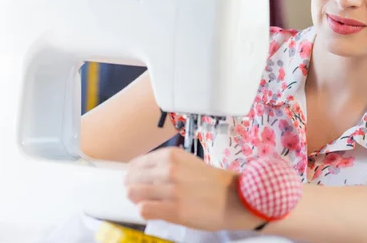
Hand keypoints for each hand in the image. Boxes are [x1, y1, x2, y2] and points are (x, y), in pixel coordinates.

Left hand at [124, 147, 262, 230]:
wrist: (235, 198)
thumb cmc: (213, 183)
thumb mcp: (188, 163)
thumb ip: (165, 166)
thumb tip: (141, 174)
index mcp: (172, 156)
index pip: (136, 164)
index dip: (134, 175)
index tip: (136, 181)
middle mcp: (169, 169)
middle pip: (131, 179)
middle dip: (133, 187)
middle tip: (142, 195)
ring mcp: (171, 189)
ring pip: (133, 193)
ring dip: (138, 200)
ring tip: (150, 203)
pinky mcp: (174, 209)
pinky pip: (144, 210)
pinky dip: (145, 211)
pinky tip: (155, 211)